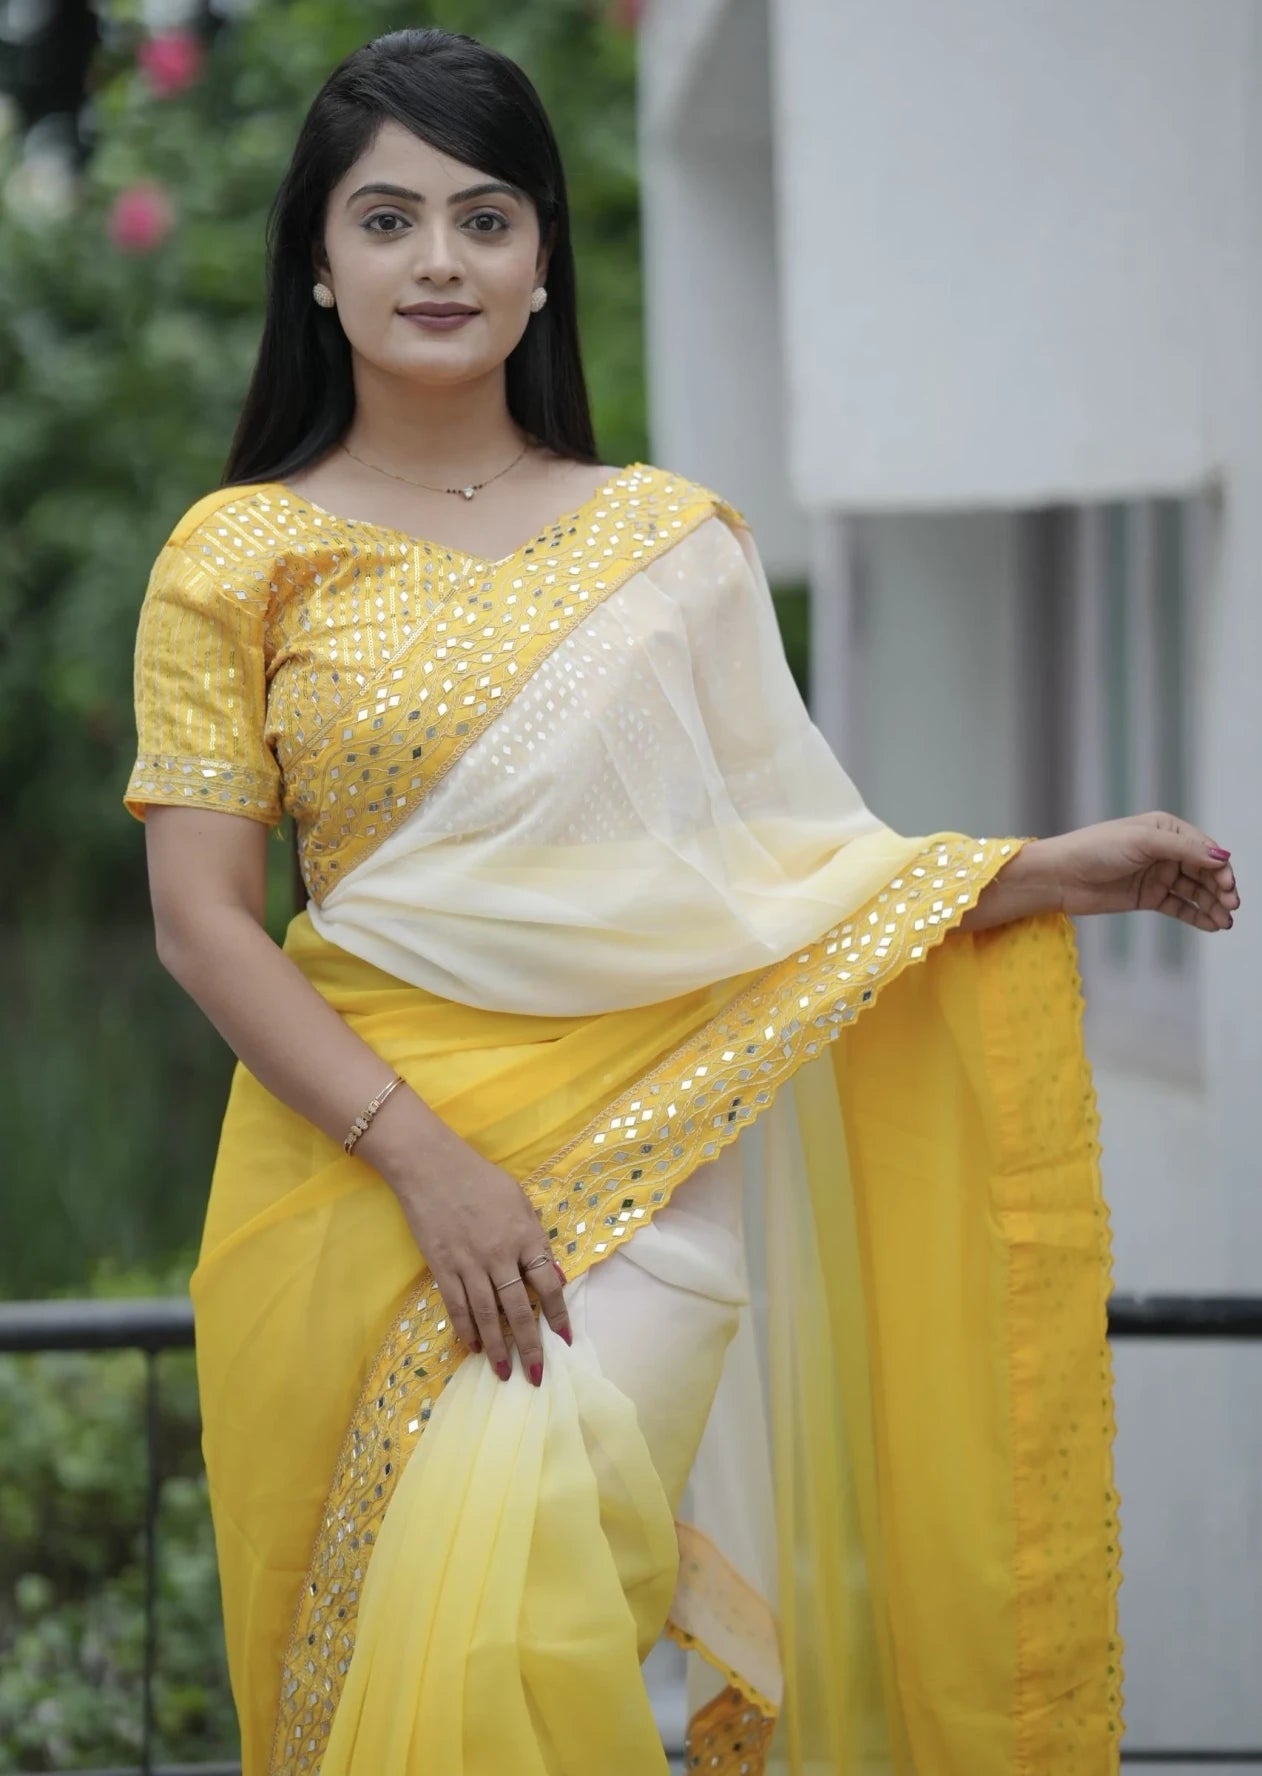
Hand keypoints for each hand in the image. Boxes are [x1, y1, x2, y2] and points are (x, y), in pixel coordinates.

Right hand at [392, 1148, 571, 1386]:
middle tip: (535, 1376)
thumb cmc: (480, 1179)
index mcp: (525, 1236)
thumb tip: (554, 1275)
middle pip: (519, 1309)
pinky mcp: (442, 1267)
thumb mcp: (519, 1200)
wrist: (431, 1167)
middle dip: (529, 1346)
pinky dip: (466, 1329)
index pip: (548, 1284)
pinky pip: (457, 1306)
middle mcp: (500, 1255)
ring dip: (497, 1347)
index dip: (558, 1314)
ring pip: (487, 1315)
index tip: (564, 1339)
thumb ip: (536, 1237)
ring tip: (504, 1373)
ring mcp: (469, 1264)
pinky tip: (472, 1348)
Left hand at [1033, 812, 1239, 928]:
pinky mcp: (1148, 897)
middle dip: (1220, 888)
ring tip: (1225, 921)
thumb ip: (1183, 849)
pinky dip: (1197, 915)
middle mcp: (1165, 850)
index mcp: (1165, 828)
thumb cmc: (1094, 849)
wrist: (1059, 876)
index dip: (1219, 866)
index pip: (1203, 848)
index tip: (1227, 885)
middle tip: (1231, 905)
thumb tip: (1221, 856)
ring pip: (1195, 891)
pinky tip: (1212, 924)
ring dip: (1212, 905)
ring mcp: (1157, 875)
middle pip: (1203, 871)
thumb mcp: (1142, 841)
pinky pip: (1180, 907)